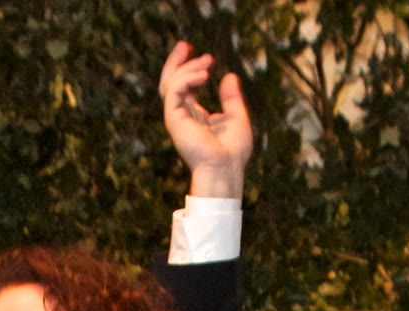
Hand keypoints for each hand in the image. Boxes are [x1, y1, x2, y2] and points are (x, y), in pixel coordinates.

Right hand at [160, 41, 251, 199]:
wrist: (225, 168)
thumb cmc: (233, 151)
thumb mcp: (237, 117)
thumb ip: (231, 98)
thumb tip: (228, 76)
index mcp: (194, 117)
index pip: (184, 88)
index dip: (189, 70)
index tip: (204, 57)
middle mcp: (182, 116)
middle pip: (170, 83)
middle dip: (176, 62)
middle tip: (185, 44)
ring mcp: (176, 118)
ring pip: (171, 84)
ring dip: (186, 67)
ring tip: (207, 60)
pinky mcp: (174, 120)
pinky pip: (174, 91)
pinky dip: (186, 79)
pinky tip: (204, 74)